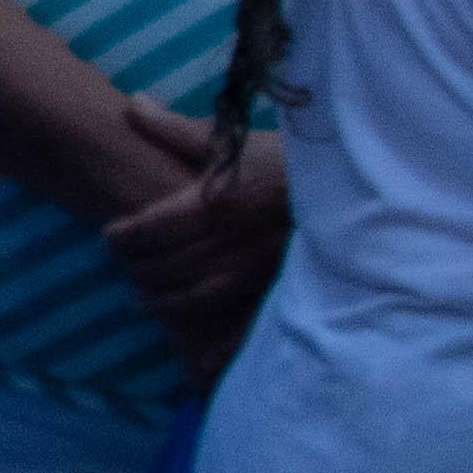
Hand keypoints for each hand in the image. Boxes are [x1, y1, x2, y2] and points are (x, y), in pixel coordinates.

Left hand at [108, 104, 290, 375]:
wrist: (361, 192)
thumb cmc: (292, 164)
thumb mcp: (238, 141)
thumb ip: (181, 131)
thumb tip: (132, 106)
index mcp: (221, 201)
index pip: (156, 227)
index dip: (126, 235)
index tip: (111, 236)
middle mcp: (237, 241)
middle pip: (170, 265)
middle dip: (140, 269)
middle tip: (126, 268)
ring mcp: (261, 273)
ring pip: (198, 297)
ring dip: (165, 303)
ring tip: (148, 301)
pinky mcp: (282, 295)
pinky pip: (246, 330)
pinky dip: (220, 352)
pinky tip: (198, 367)